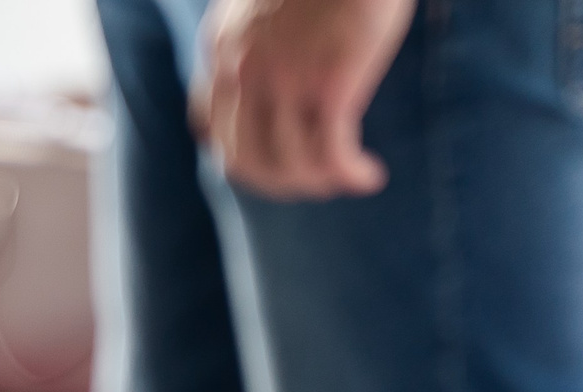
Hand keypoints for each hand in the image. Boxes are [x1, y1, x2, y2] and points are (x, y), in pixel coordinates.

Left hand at [191, 0, 412, 199]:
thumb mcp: (261, 2)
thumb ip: (251, 38)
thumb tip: (263, 80)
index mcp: (221, 49)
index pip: (213, 132)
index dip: (248, 160)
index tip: (281, 163)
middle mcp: (242, 71)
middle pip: (247, 160)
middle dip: (284, 182)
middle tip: (319, 181)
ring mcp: (283, 79)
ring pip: (290, 164)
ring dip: (321, 183)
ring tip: (348, 178)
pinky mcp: (329, 84)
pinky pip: (332, 153)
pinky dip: (350, 174)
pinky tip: (369, 176)